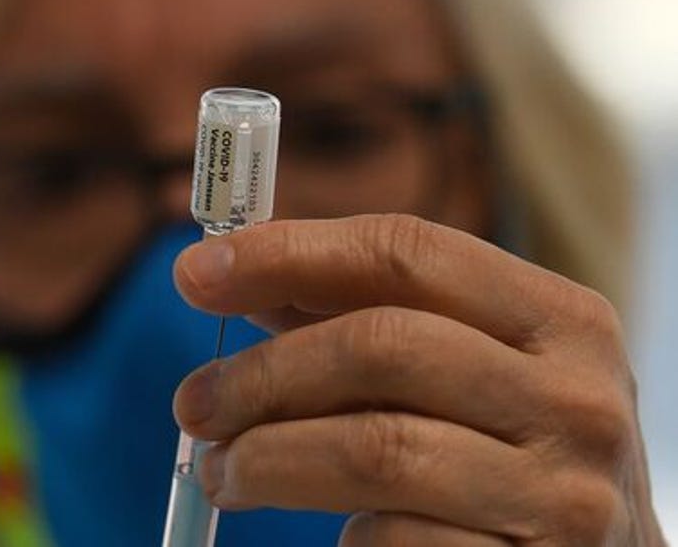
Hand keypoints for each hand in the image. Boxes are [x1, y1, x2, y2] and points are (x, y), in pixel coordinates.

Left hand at [172, 215, 664, 545]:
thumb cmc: (514, 454)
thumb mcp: (470, 371)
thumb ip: (373, 321)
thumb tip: (248, 280)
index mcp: (560, 318)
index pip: (407, 251)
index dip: (290, 252)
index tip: (197, 274)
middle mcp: (576, 397)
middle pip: (381, 344)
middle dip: (263, 372)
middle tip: (194, 402)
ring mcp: (563, 493)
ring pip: (376, 448)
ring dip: (267, 456)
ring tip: (220, 470)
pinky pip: (393, 539)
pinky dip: (336, 530)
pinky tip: (324, 529)